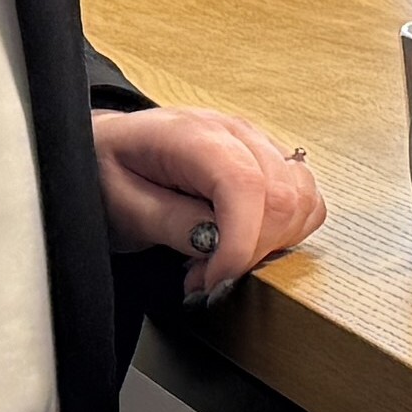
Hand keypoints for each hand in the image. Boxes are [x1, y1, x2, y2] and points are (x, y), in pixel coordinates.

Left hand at [99, 104, 328, 299]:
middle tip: (205, 276)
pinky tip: (244, 242)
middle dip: (251, 252)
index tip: (214, 279)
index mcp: (192, 134)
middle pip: (283, 198)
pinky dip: (285, 232)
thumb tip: (217, 243)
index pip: (245, 185)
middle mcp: (235, 132)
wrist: (107, 149)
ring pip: (303, 200)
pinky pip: (304, 199)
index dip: (240, 243)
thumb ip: (169, 222)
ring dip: (272, 245)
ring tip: (221, 259)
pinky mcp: (269, 161)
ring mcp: (257, 144)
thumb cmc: (106, 171)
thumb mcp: (122, 205)